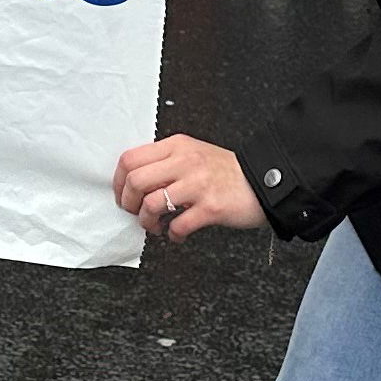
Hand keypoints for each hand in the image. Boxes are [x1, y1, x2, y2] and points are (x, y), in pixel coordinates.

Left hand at [114, 135, 266, 240]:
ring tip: (155, 226)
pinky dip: (173, 235)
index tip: (122, 195)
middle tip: (135, 212)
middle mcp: (185, 162)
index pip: (130, 159)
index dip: (118, 182)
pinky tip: (177, 234)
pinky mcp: (211, 207)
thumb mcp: (192, 153)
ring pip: (152, 204)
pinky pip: (178, 225)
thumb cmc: (225, 171)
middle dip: (129, 203)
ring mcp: (198, 184)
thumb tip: (134, 181)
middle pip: (135, 181)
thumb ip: (165, 161)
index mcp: (176, 146)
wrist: (262, 181)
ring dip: (147, 221)